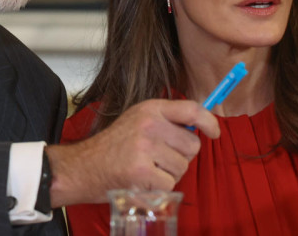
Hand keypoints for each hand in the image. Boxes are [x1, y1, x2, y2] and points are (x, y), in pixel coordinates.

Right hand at [45, 99, 218, 206]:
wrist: (83, 167)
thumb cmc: (112, 147)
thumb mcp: (136, 121)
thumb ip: (165, 121)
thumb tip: (199, 127)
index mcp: (150, 109)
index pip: (191, 109)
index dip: (209, 121)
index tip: (215, 132)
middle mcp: (149, 124)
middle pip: (192, 145)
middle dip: (180, 157)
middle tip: (157, 159)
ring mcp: (145, 148)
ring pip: (182, 167)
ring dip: (169, 174)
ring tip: (146, 170)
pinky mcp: (141, 171)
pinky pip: (170, 184)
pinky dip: (159, 188)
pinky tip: (142, 181)